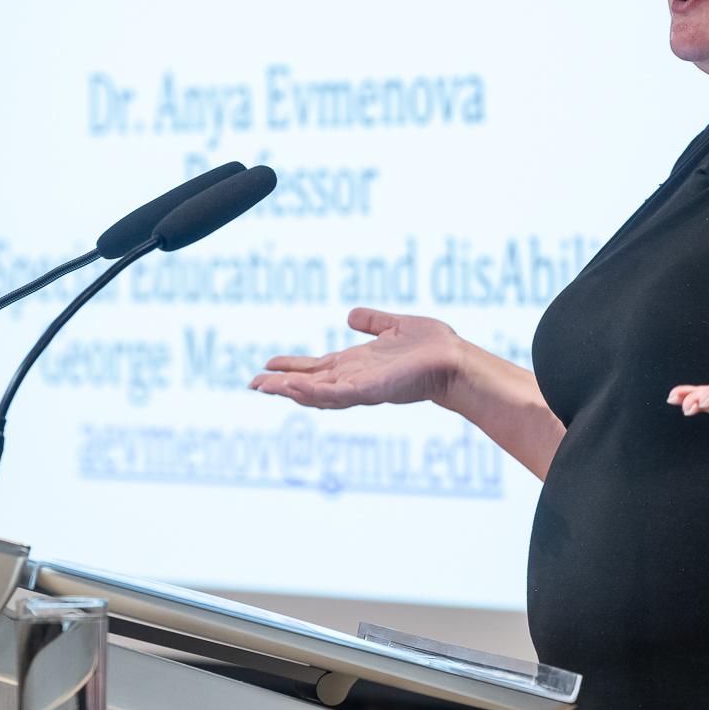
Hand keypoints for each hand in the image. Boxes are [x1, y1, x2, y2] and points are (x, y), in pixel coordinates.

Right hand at [251, 308, 461, 409]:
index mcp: (357, 365)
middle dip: (280, 385)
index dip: (291, 368)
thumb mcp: (395, 325)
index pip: (317, 368)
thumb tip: (351, 315)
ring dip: (289, 390)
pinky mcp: (371, 391)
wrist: (456, 360)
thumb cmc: (433, 347)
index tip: (266, 367)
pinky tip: (293, 387)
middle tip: (252, 383)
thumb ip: (372, 322)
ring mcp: (361, 387)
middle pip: (309, 384)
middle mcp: (355, 378)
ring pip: (317, 393)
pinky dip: (312, 392)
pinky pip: (336, 394)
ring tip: (264, 386)